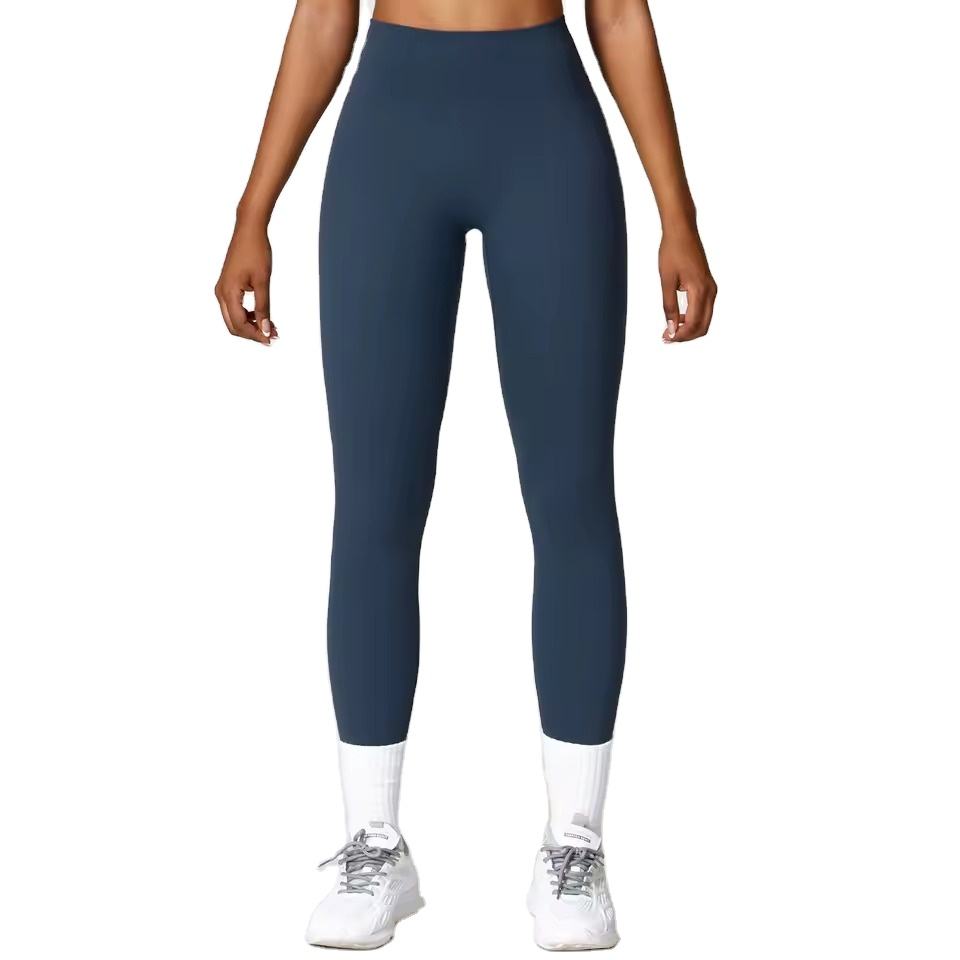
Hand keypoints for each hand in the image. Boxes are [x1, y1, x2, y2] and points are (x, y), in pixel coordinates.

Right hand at [215, 221, 277, 345]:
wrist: (249, 230)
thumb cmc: (256, 252)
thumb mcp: (263, 282)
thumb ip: (264, 308)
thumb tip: (266, 330)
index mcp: (228, 293)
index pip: (240, 325)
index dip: (256, 335)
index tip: (272, 339)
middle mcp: (221, 293)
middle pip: (234, 326)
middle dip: (253, 333)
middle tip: (273, 335)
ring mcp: (222, 290)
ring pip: (234, 319)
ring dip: (252, 325)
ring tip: (272, 326)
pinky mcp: (227, 286)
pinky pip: (235, 309)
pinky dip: (248, 316)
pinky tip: (263, 316)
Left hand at [659, 226, 716, 342]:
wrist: (682, 231)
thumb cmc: (672, 251)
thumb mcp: (666, 281)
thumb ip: (669, 307)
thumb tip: (670, 329)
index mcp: (700, 290)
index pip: (693, 324)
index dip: (680, 335)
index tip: (665, 338)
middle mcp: (710, 291)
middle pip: (703, 326)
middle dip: (686, 336)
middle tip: (666, 337)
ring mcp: (711, 288)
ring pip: (705, 320)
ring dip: (689, 328)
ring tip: (669, 330)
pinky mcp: (709, 285)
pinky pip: (704, 309)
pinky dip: (692, 318)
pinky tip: (677, 318)